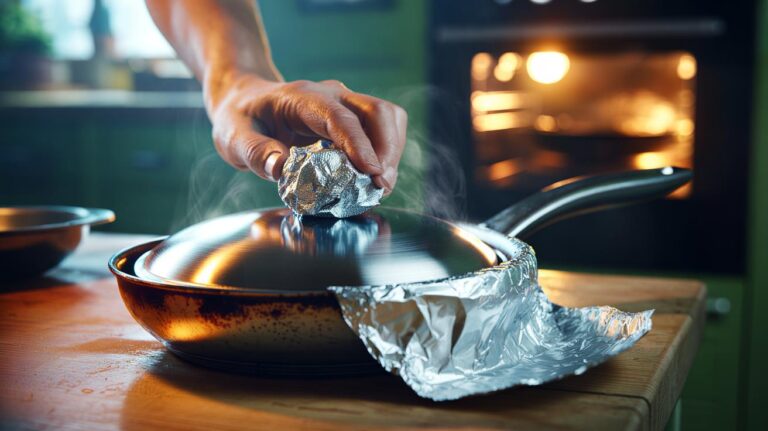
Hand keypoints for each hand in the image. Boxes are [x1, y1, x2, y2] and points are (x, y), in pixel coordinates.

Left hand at [208, 74, 406, 192]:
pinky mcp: (354, 117)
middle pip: (376, 111)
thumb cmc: (240, 119)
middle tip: (381, 186)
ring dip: (391, 152)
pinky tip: (374, 177)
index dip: (359, 144)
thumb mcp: (233, 137)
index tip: (372, 172)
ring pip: (387, 118)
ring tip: (380, 186)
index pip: (339, 117)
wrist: (245, 101)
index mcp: (302, 98)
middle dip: (387, 149)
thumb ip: (254, 152)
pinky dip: (386, 153)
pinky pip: (383, 129)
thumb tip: (280, 168)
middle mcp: (331, 95)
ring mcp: (346, 103)